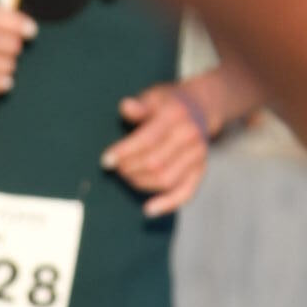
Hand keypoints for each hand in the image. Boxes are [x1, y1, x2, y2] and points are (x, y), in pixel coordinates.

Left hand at [102, 80, 212, 216]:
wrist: (201, 107)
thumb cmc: (168, 103)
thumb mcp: (153, 97)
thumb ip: (139, 105)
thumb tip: (126, 107)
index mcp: (175, 116)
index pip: (146, 140)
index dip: (124, 153)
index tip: (106, 161)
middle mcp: (190, 136)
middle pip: (154, 163)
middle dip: (129, 169)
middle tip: (117, 168)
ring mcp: (198, 155)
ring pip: (164, 179)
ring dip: (140, 183)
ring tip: (128, 176)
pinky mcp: (201, 170)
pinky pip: (185, 193)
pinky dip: (167, 204)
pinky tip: (148, 210)